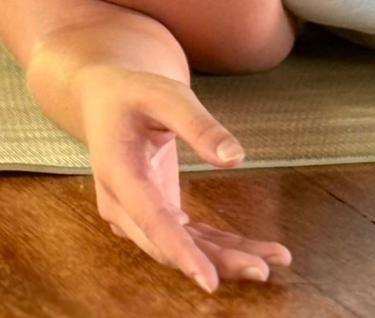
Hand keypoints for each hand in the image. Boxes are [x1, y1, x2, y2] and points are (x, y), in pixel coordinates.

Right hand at [77, 65, 290, 291]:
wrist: (104, 101)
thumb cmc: (132, 94)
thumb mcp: (165, 95)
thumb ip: (198, 124)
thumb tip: (234, 157)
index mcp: (118, 170)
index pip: (150, 218)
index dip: (180, 251)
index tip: (208, 280)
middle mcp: (120, 202)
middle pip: (167, 243)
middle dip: (214, 261)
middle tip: (262, 268)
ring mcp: (134, 213)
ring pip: (180, 246)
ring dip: (224, 258)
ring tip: (270, 260)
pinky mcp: (152, 213)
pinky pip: (187, 237)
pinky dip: (219, 247)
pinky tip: (255, 251)